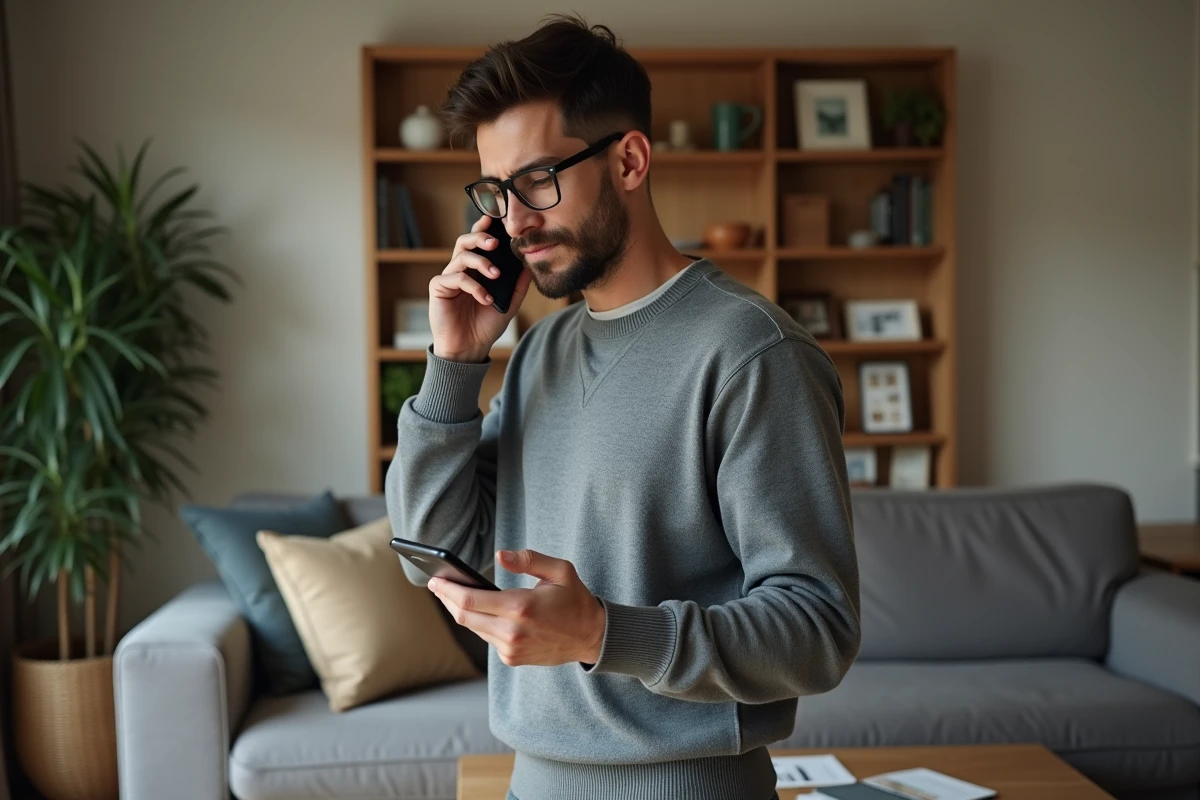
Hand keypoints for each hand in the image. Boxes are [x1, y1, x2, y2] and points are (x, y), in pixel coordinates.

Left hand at [427, 549, 605, 666]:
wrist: (592, 638)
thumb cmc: (575, 599)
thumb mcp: (560, 570)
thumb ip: (528, 559)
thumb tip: (499, 555)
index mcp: (521, 607)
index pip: (470, 599)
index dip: (448, 589)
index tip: (435, 579)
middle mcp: (512, 632)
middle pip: (464, 615)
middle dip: (446, 599)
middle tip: (436, 584)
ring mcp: (510, 649)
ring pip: (473, 628)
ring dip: (460, 611)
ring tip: (451, 594)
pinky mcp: (512, 658)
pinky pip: (486, 638)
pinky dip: (478, 622)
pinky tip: (475, 610)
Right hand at [428, 214, 533, 361]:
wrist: (470, 348)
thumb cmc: (486, 325)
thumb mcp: (509, 302)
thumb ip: (519, 283)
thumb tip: (531, 263)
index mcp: (476, 269)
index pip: (479, 243)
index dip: (484, 229)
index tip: (496, 220)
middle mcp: (461, 269)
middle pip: (465, 241)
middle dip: (480, 237)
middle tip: (495, 242)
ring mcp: (449, 277)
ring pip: (461, 256)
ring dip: (481, 262)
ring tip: (496, 275)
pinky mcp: (439, 287)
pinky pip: (455, 277)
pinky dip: (474, 286)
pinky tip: (485, 299)